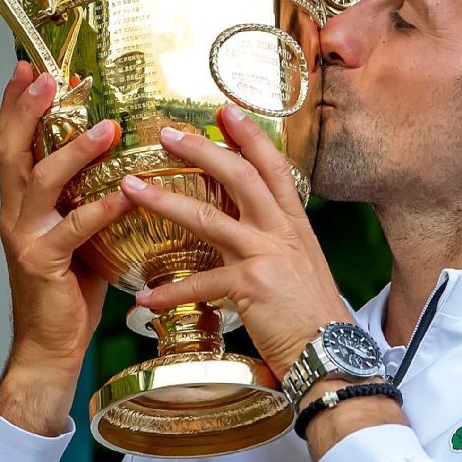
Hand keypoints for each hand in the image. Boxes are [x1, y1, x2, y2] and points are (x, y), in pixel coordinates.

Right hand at [0, 61, 133, 434]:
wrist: (49, 344)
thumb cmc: (68, 285)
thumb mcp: (73, 227)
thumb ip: (84, 193)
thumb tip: (120, 155)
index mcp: (20, 199)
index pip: (13, 140)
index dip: (15, 102)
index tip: (26, 64)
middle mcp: (15, 212)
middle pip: (14, 149)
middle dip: (27, 109)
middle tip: (46, 76)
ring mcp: (26, 236)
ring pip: (42, 183)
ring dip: (74, 152)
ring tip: (105, 128)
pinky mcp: (45, 263)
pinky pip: (73, 230)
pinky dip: (101, 210)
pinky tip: (125, 195)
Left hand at [122, 104, 353, 378]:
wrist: (329, 352)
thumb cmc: (311, 312)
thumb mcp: (301, 263)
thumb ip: (275, 239)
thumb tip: (250, 224)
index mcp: (293, 223)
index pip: (272, 166)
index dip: (249, 135)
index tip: (225, 110)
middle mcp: (282, 232)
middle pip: (239, 176)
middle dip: (202, 150)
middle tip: (168, 134)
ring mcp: (267, 256)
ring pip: (208, 218)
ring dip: (165, 200)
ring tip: (132, 188)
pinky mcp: (251, 286)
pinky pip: (200, 283)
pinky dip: (170, 291)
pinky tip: (146, 297)